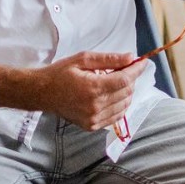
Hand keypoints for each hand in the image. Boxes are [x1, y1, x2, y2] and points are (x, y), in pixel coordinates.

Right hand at [31, 53, 146, 130]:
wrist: (42, 93)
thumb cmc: (61, 73)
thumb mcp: (83, 59)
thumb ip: (109, 59)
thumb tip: (130, 57)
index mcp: (93, 87)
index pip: (125, 80)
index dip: (136, 70)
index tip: (142, 61)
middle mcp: (95, 106)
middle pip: (127, 93)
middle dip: (131, 79)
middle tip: (125, 69)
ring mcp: (94, 118)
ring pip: (124, 105)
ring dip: (126, 92)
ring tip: (116, 81)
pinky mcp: (92, 126)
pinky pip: (116, 116)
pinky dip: (120, 105)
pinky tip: (113, 95)